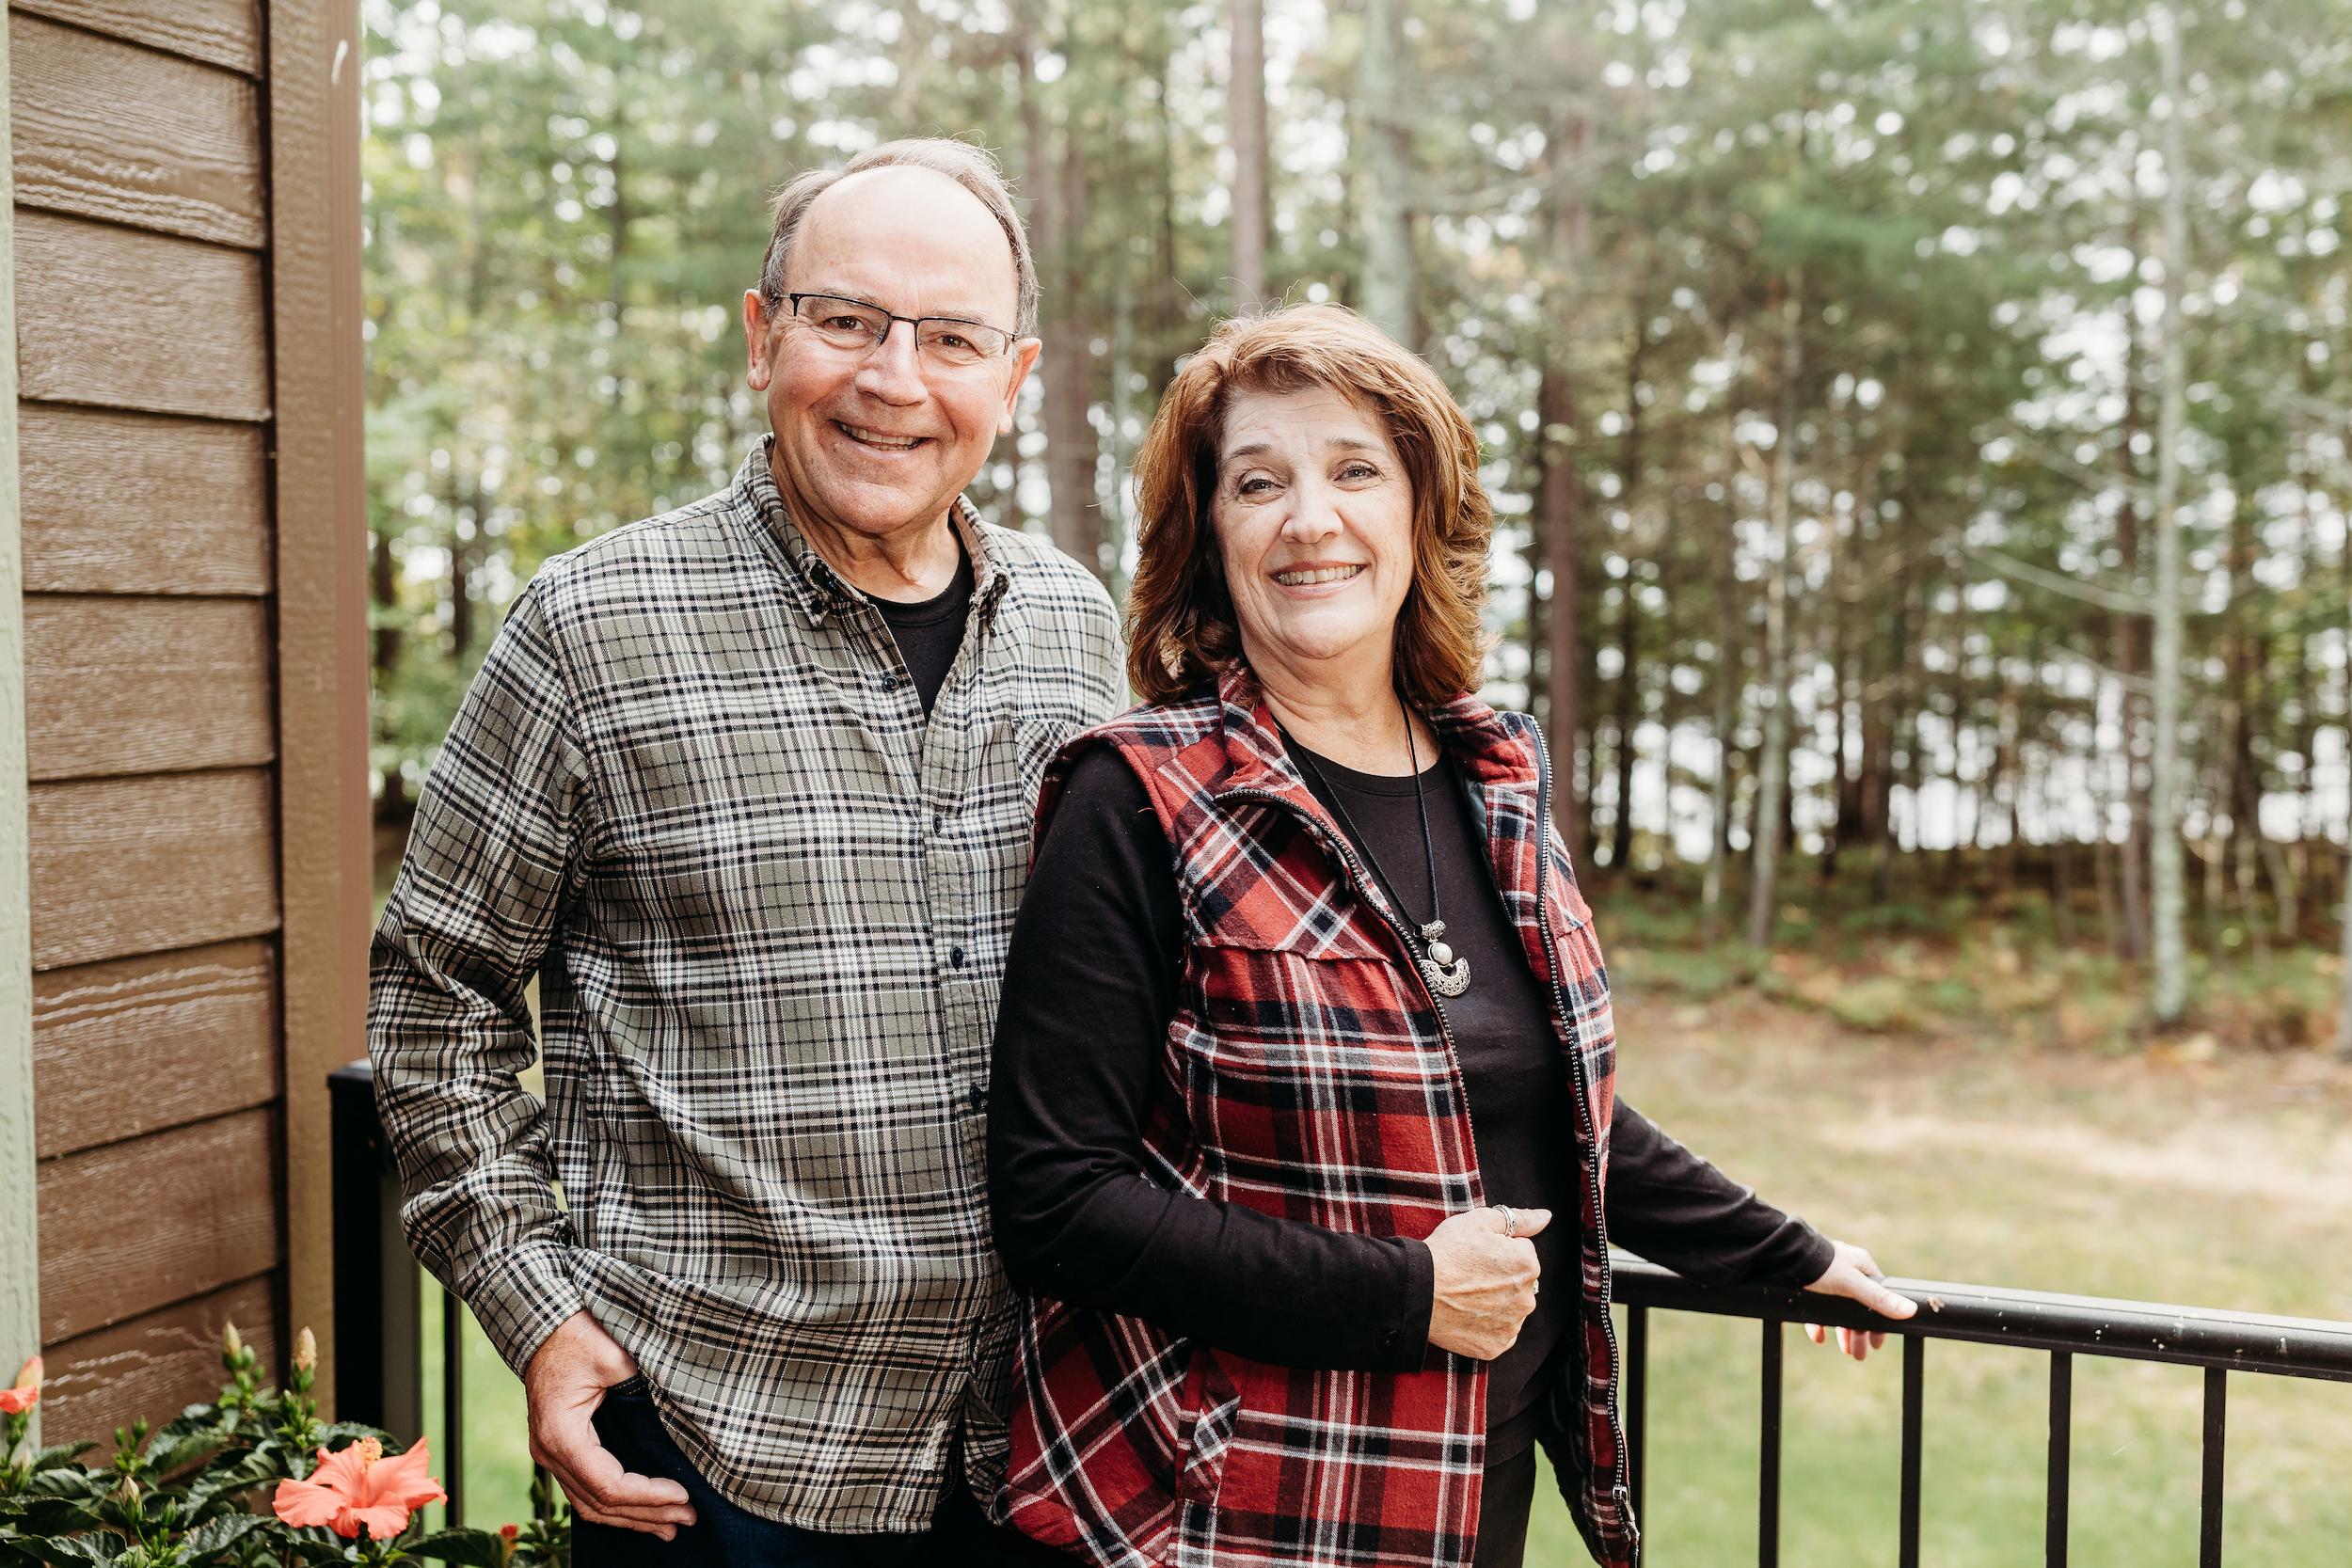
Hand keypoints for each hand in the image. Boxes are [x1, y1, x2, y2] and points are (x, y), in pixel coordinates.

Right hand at [524, 1310, 696, 1538]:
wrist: (542, 1324)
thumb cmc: (579, 1335)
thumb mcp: (614, 1355)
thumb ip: (642, 1386)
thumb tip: (680, 1416)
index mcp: (561, 1434)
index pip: (608, 1485)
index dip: (647, 1496)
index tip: (683, 1494)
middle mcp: (549, 1452)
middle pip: (599, 1504)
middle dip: (646, 1515)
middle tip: (688, 1519)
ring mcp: (549, 1455)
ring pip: (590, 1505)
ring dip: (632, 1518)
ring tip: (671, 1526)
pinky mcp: (558, 1451)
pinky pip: (585, 1491)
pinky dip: (614, 1505)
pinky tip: (641, 1511)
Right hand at [1423, 1206, 1550, 1359]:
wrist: (1417, 1291)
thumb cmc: (1446, 1252)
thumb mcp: (1480, 1221)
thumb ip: (1519, 1219)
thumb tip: (1545, 1217)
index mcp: (1528, 1265)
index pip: (1521, 1253)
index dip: (1497, 1251)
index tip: (1476, 1255)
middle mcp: (1527, 1299)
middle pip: (1518, 1283)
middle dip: (1501, 1278)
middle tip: (1470, 1274)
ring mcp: (1511, 1326)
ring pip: (1510, 1309)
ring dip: (1496, 1303)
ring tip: (1466, 1295)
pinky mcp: (1495, 1346)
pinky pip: (1498, 1333)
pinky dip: (1486, 1326)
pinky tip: (1467, 1314)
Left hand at [1800, 1240, 1917, 1361]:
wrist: (1781, 1255)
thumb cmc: (1820, 1264)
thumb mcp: (1852, 1283)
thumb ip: (1879, 1299)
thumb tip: (1910, 1311)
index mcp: (1862, 1268)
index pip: (1879, 1299)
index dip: (1879, 1323)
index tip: (1877, 1343)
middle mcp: (1847, 1273)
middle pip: (1859, 1309)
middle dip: (1860, 1334)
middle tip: (1859, 1355)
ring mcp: (1827, 1281)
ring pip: (1840, 1312)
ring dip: (1843, 1332)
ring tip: (1845, 1351)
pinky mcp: (1809, 1287)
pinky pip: (1818, 1310)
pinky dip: (1820, 1325)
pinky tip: (1819, 1337)